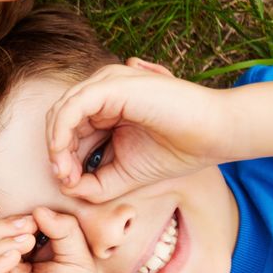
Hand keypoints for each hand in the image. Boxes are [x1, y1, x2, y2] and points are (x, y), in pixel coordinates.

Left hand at [47, 59, 230, 201]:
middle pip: (60, 120)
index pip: (68, 131)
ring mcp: (107, 84)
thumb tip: (65, 188)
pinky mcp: (113, 85)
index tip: (69, 184)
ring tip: (66, 172)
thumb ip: (95, 183)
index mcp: (106, 109)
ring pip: (62, 111)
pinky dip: (62, 130)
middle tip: (64, 180)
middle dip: (56, 153)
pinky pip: (73, 105)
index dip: (62, 158)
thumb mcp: (125, 174)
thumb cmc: (176, 151)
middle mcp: (103, 92)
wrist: (215, 135)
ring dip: (57, 145)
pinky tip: (64, 153)